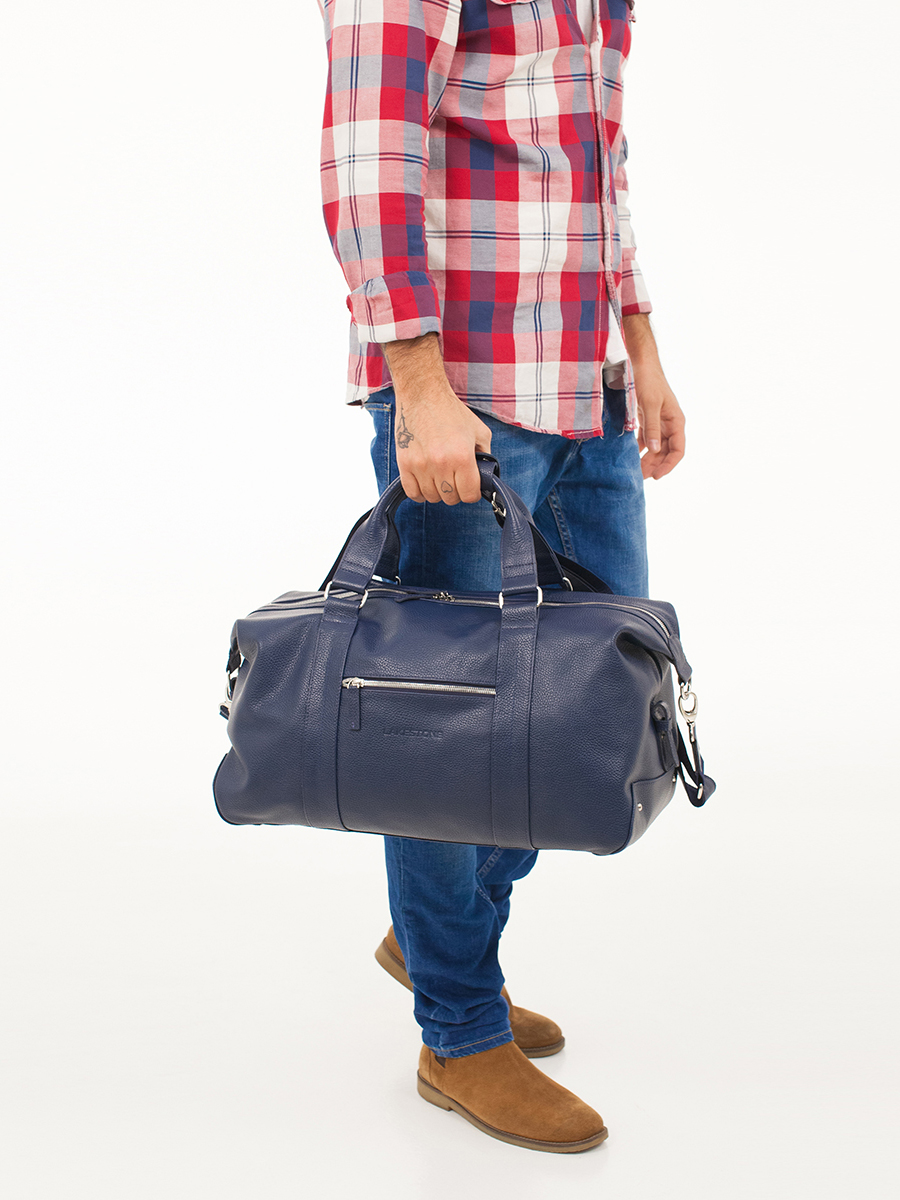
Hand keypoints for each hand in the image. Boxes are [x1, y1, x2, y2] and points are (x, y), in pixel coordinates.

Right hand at [393, 381, 492, 503]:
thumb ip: (485, 456)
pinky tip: (425, 481)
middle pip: (450, 498)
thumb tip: (484, 476)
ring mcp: (421, 465)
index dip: (472, 492)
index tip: (469, 485)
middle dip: (455, 491)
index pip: (469, 494)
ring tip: (439, 476)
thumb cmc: (452, 412)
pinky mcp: (404, 464)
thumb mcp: (479, 431)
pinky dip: (420, 492)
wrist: (422, 394)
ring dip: (437, 491)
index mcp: (462, 456)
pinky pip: (412, 493)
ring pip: (431, 497)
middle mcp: (441, 463)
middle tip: (454, 478)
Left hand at [634, 361, 685, 479]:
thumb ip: (651, 428)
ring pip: (655, 448)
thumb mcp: (649, 404)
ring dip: (647, 460)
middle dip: (655, 465)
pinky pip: (646, 440)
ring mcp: (659, 422)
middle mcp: (670, 424)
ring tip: (635, 472)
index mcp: (676, 421)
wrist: (639, 362)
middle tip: (640, 478)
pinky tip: (631, 458)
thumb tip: (654, 450)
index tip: (656, 476)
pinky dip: (639, 450)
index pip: (678, 450)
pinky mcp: (647, 419)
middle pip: (666, 452)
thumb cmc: (647, 380)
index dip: (668, 465)